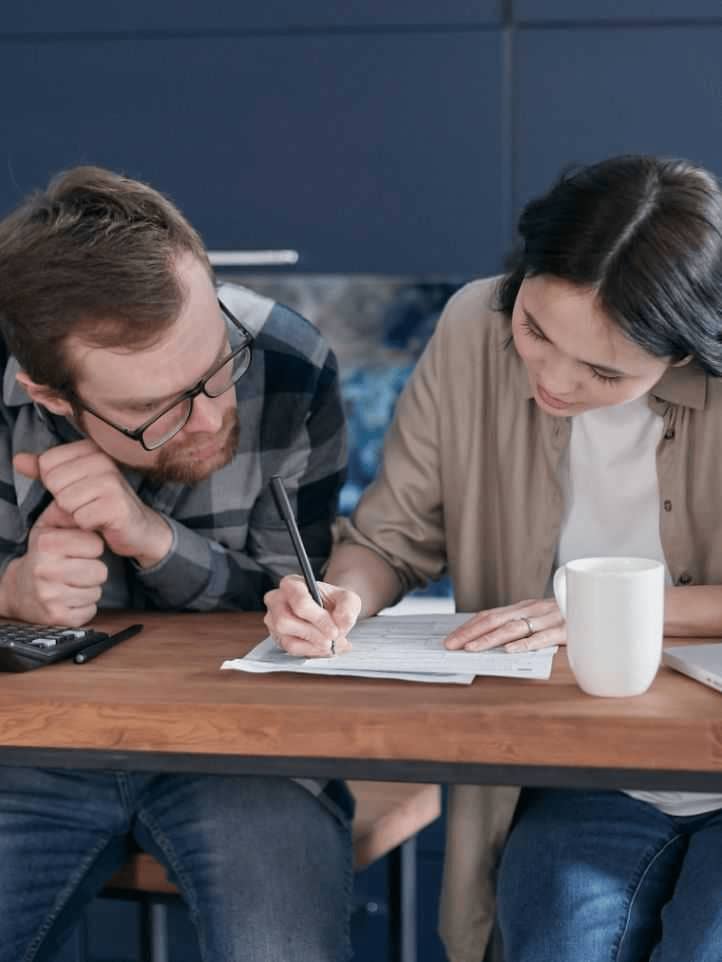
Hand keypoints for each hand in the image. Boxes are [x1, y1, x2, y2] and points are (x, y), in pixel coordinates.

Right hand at [0, 499, 107, 625]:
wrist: (19, 591)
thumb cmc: (44, 555)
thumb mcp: (50, 528)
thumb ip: (70, 513)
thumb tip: (94, 503)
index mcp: (45, 543)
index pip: (96, 544)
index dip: (91, 547)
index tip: (77, 549)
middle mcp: (45, 570)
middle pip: (101, 571)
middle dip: (92, 570)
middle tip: (74, 569)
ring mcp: (50, 596)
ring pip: (97, 592)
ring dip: (88, 588)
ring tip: (70, 583)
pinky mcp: (57, 617)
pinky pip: (90, 610)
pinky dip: (84, 606)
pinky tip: (68, 599)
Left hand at [14, 441, 171, 566]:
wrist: (136, 528)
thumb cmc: (100, 504)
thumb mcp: (70, 483)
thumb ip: (43, 471)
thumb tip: (17, 460)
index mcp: (91, 449)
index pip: (47, 464)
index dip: (55, 485)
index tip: (78, 490)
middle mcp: (103, 460)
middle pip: (54, 483)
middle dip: (64, 501)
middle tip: (86, 505)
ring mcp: (112, 481)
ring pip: (65, 501)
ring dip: (75, 515)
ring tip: (93, 513)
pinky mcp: (117, 505)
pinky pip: (80, 518)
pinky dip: (87, 526)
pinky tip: (102, 523)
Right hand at [263, 574, 360, 656]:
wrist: (330, 611)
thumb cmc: (334, 601)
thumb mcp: (348, 599)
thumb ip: (347, 607)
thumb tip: (341, 621)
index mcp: (291, 584)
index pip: (299, 602)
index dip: (318, 619)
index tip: (334, 630)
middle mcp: (276, 600)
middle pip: (285, 622)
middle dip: (313, 634)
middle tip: (332, 638)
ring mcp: (274, 620)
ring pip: (287, 640)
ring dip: (313, 646)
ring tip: (331, 643)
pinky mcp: (277, 637)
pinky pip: (291, 650)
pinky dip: (311, 651)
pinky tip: (324, 647)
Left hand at [444, 598, 564, 651]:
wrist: (602, 607)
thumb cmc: (569, 617)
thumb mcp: (541, 618)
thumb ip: (520, 626)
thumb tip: (491, 642)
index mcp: (524, 607)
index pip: (490, 615)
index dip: (468, 627)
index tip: (450, 639)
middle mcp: (533, 610)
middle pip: (495, 620)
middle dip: (470, 633)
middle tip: (451, 645)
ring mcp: (549, 618)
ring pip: (514, 628)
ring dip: (490, 639)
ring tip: (472, 649)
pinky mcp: (566, 629)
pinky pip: (543, 637)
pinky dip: (525, 643)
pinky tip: (510, 651)